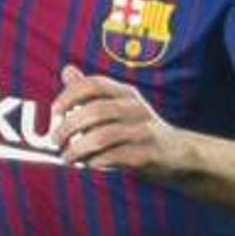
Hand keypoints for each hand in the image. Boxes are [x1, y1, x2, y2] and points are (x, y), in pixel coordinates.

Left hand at [53, 65, 195, 178]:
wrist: (180, 154)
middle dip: (68, 127)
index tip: (54, 111)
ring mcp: (143, 131)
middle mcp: (135, 108)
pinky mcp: (148, 154)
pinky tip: (88, 165)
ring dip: (77, 149)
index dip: (70, 95)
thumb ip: (93, 92)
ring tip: (67, 157)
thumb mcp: (120, 106)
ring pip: (102, 136)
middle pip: (94, 111)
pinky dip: (95, 162)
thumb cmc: (141, 130)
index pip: (94, 84)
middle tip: (55, 140)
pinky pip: (114, 157)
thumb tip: (67, 70)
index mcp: (126, 94)